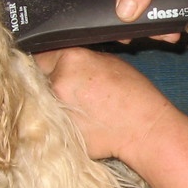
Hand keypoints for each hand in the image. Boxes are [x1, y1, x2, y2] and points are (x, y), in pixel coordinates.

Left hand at [43, 48, 175, 164]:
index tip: (55, 69)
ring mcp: (55, 108)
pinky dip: (64, 121)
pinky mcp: (58, 130)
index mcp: (71, 60)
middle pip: (42, 80)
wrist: (144, 129)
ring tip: (81, 109)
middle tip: (75, 92)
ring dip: (57, 103)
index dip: (49, 64)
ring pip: (46, 102)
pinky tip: (82, 122)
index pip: (42, 56)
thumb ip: (82, 62)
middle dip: (54, 84)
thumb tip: (67, 64)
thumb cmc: (135, 95)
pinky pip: (54, 122)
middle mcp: (59, 82)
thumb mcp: (110, 63)